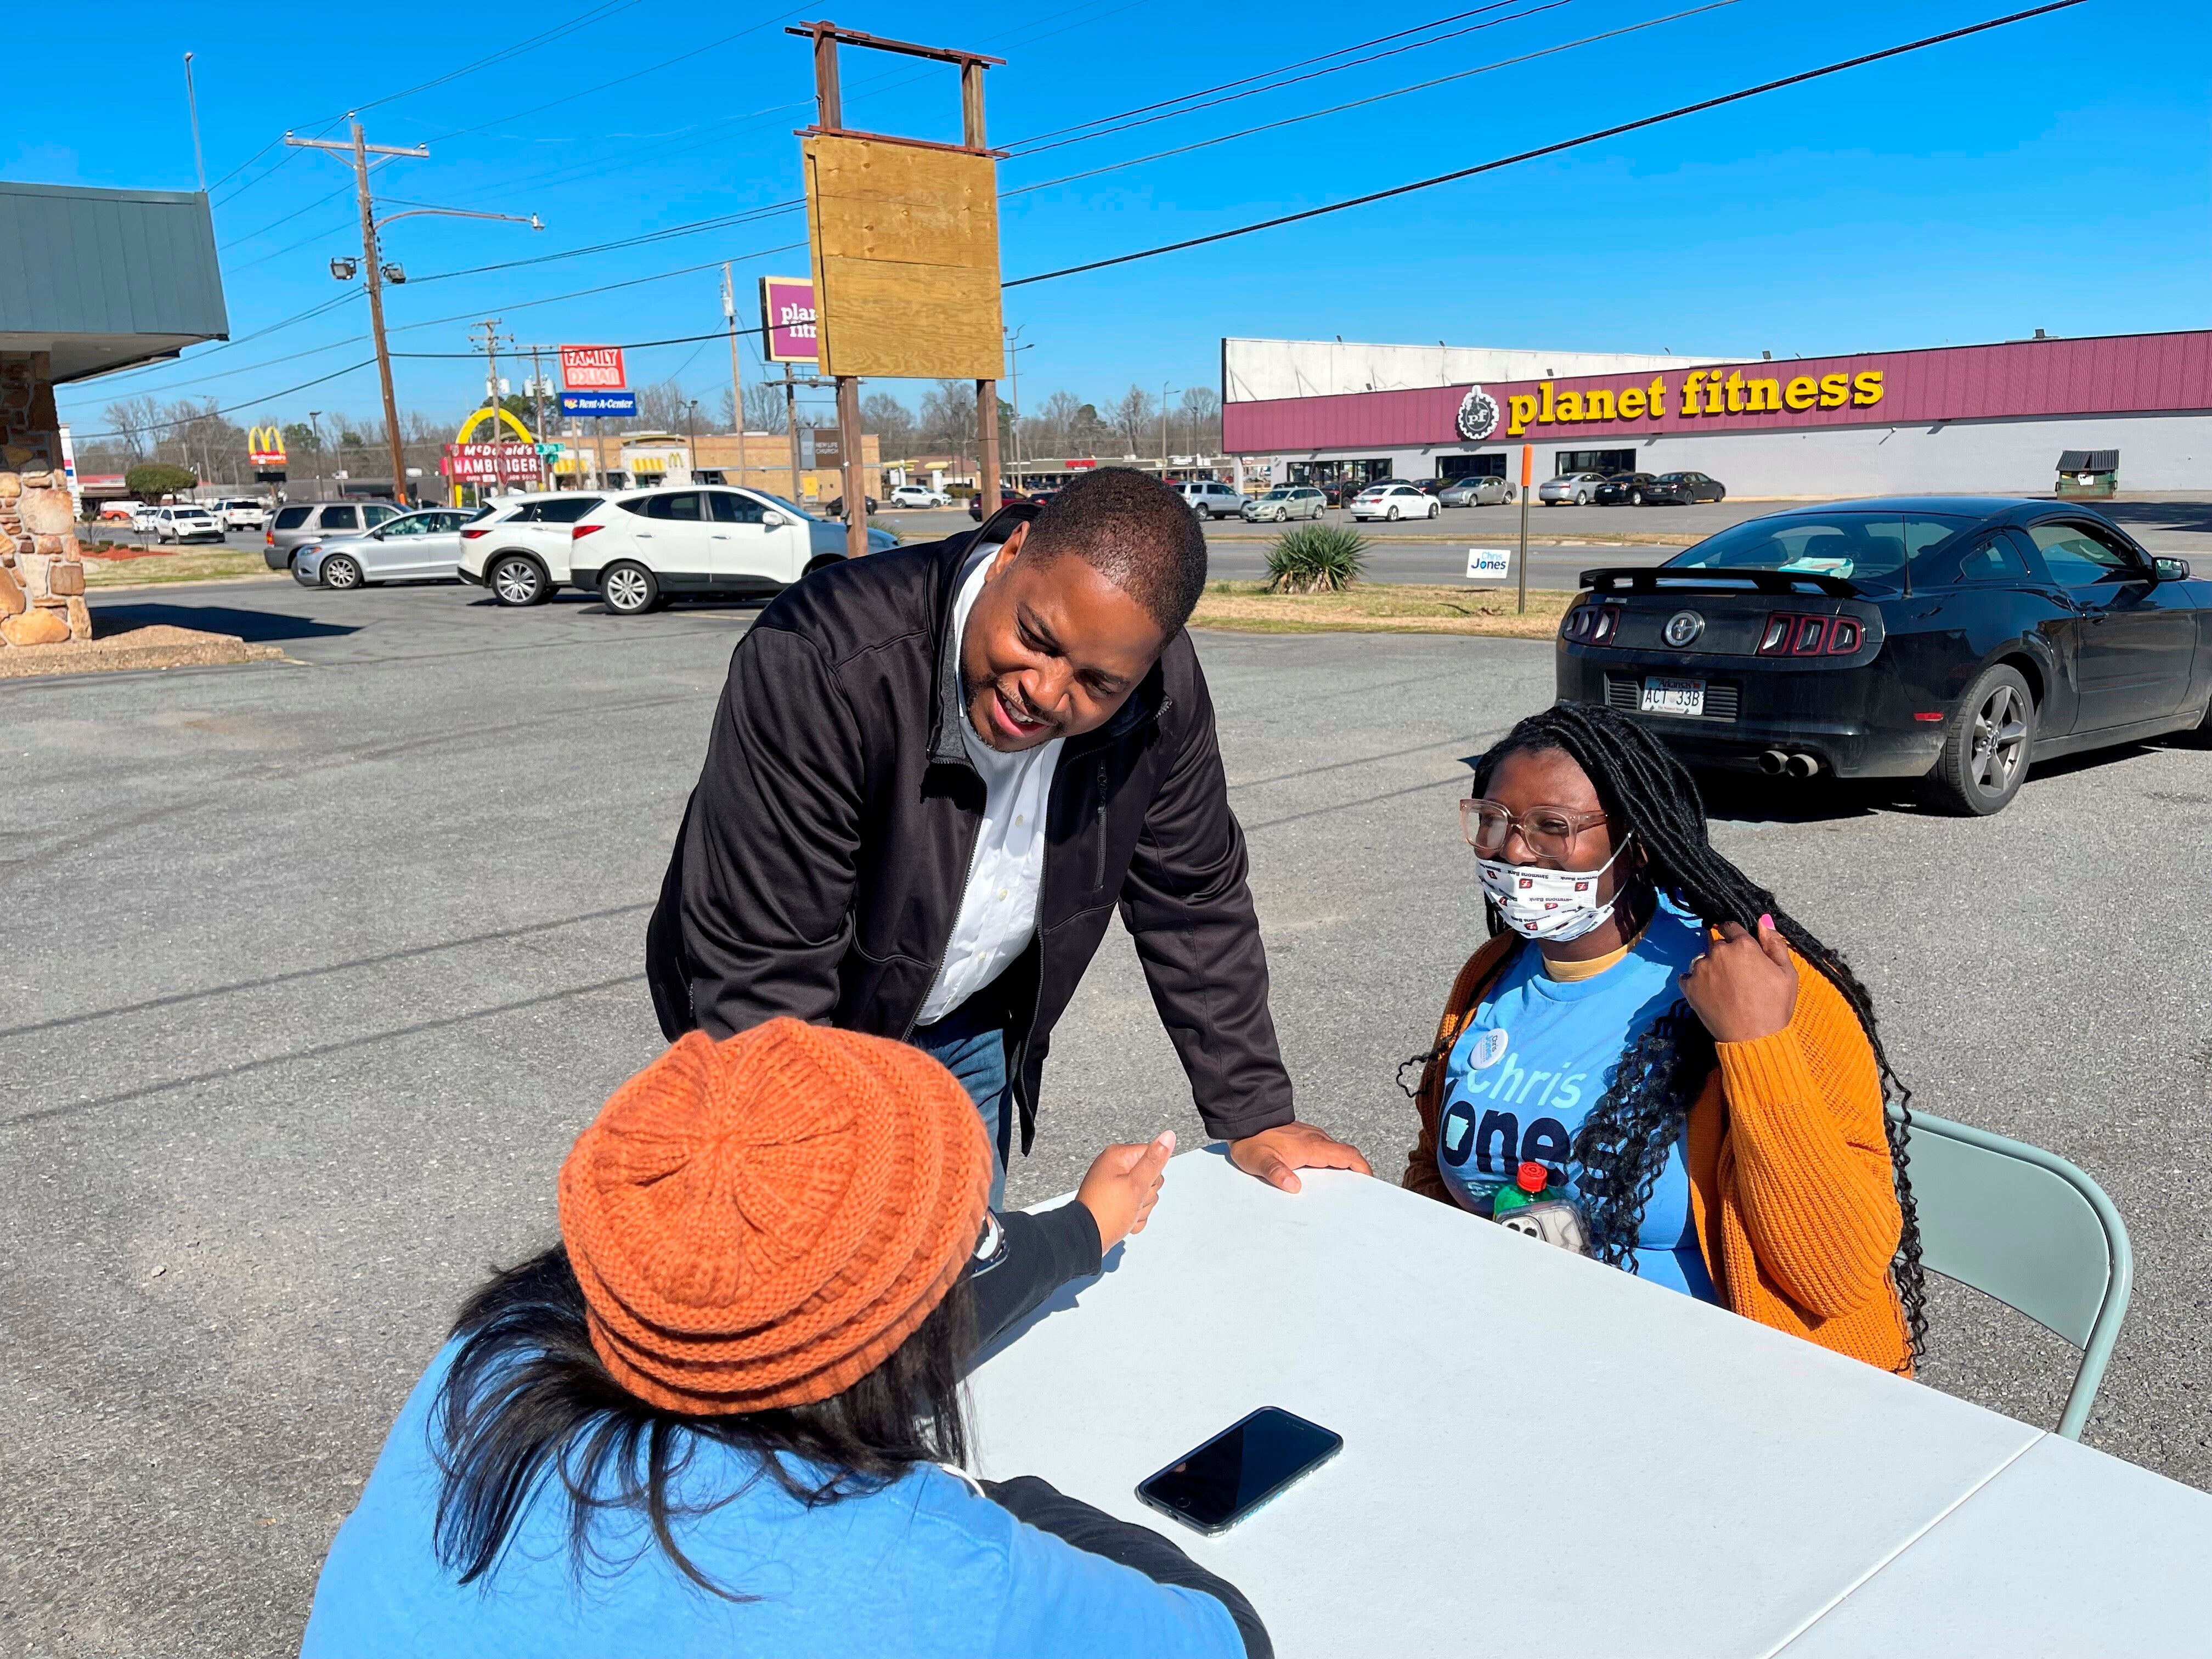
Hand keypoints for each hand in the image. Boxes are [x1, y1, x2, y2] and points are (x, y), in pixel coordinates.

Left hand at [1076, 1131, 1175, 1252]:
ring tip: (1124, 1213)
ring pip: (1145, 1196)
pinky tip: (1123, 1220)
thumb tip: (1168, 1136)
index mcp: (1118, 1156)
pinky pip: (1136, 1207)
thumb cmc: (1106, 1212)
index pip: (1152, 1157)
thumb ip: (1154, 1161)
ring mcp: (1114, 1186)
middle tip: (1130, 1202)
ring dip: (1140, 1209)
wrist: (1087, 1239)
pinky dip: (1133, 1217)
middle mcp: (1114, 1168)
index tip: (1138, 1187)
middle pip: (1150, 1178)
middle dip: (1145, 1196)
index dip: (1152, 1177)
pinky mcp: (1115, 1201)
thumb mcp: (1136, 1185)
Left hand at [1227, 1121, 1372, 1193]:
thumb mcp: (1260, 1161)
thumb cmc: (1251, 1140)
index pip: (1347, 1154)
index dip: (1363, 1167)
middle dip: (1357, 1170)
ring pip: (1335, 1151)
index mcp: (1311, 1146)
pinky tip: (1322, 1173)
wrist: (1244, 1119)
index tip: (1370, 1180)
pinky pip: (1324, 1148)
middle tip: (1360, 1190)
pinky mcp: (1303, 1137)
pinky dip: (1331, 1160)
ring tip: (1344, 1186)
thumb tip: (1294, 1186)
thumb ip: (1276, 1173)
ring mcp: (1310, 1136)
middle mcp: (1315, 1139)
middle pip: (1345, 1154)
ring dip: (1343, 1166)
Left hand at [1679, 915, 1797, 1043]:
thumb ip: (1774, 943)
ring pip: (1702, 960)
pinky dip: (1696, 982)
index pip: (1731, 926)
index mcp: (1743, 945)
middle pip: (1716, 944)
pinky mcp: (1688, 986)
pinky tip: (1710, 994)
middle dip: (1724, 954)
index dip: (1736, 937)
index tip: (1741, 950)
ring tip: (1724, 988)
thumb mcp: (1787, 973)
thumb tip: (1763, 920)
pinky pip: (1688, 976)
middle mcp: (1718, 952)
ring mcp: (1701, 969)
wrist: (1754, 1038)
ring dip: (1710, 968)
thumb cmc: (1774, 1006)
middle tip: (1736, 975)